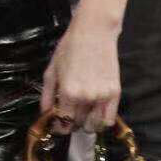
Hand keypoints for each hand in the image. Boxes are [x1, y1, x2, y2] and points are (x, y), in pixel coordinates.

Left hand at [41, 16, 120, 133]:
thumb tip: (45, 115)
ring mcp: (102, 96)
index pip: (63, 123)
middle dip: (71, 123)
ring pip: (94, 126)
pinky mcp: (115, 93)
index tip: (57, 125)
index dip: (59, 128)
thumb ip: (46, 96)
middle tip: (69, 113)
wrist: (94, 32)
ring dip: (87, 124)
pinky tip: (95, 114)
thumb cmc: (69, 48)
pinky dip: (101, 122)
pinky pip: (109, 120)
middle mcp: (86, 97)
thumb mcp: (51, 70)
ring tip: (82, 114)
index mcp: (68, 92)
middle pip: (78, 125)